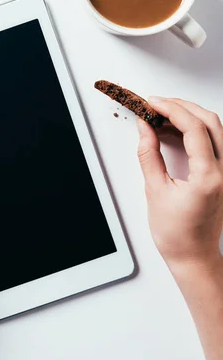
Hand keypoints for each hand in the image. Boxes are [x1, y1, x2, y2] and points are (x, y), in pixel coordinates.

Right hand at [137, 98, 222, 274]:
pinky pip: (215, 142)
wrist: (194, 257)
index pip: (194, 128)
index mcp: (209, 177)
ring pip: (216, 129)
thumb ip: (148, 155)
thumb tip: (144, 128)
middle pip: (211, 122)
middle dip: (182, 107)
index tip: (153, 103)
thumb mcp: (155, 191)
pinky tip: (176, 130)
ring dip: (191, 116)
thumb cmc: (177, 234)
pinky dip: (196, 130)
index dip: (172, 109)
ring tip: (164, 114)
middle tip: (157, 103)